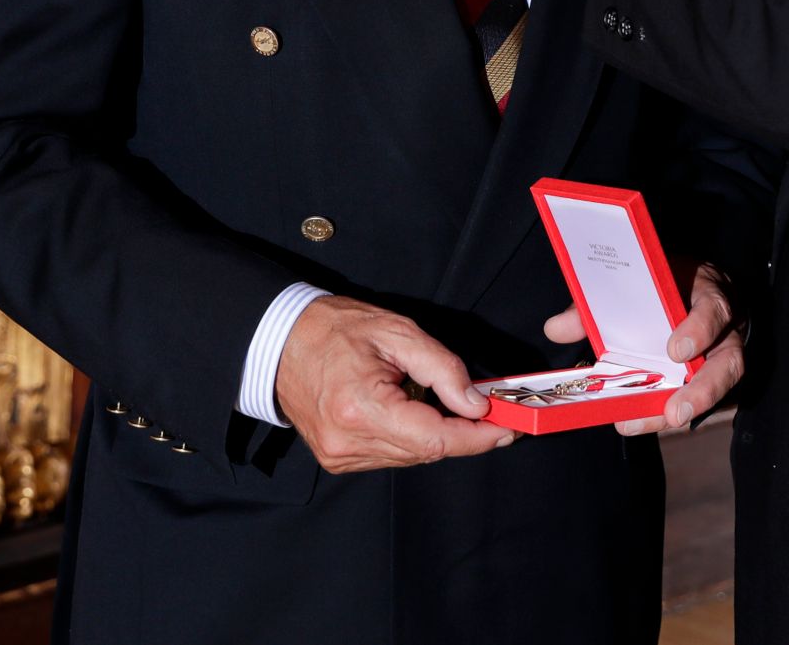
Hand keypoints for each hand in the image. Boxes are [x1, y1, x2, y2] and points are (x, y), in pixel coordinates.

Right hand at [275, 295, 516, 472]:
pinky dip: (413, 437)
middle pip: (427, 452)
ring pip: (411, 457)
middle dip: (466, 435)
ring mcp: (340, 456)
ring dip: (439, 435)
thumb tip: (476, 403)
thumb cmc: (337, 329)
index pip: (435, 440)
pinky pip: (391, 455)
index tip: (508, 427)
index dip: (477, 438)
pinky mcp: (338, 458)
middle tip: (493, 411)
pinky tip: (415, 411)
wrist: (280, 342)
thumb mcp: (398, 333)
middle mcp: (348, 443)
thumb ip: (442, 368)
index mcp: (362, 409)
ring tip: (450, 404)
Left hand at [542, 263, 745, 434]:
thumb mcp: (634, 284)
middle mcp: (724, 328)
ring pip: (721, 387)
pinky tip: (643, 420)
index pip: (713, 308)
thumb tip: (556, 328)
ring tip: (661, 424)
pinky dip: (675, 411)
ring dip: (690, 408)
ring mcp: (724, 355)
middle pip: (729, 362)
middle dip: (704, 390)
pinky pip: (705, 399)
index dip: (699, 330)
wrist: (692, 287)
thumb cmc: (661, 286)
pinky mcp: (714, 376)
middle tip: (674, 413)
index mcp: (705, 293)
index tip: (674, 350)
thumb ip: (598, 305)